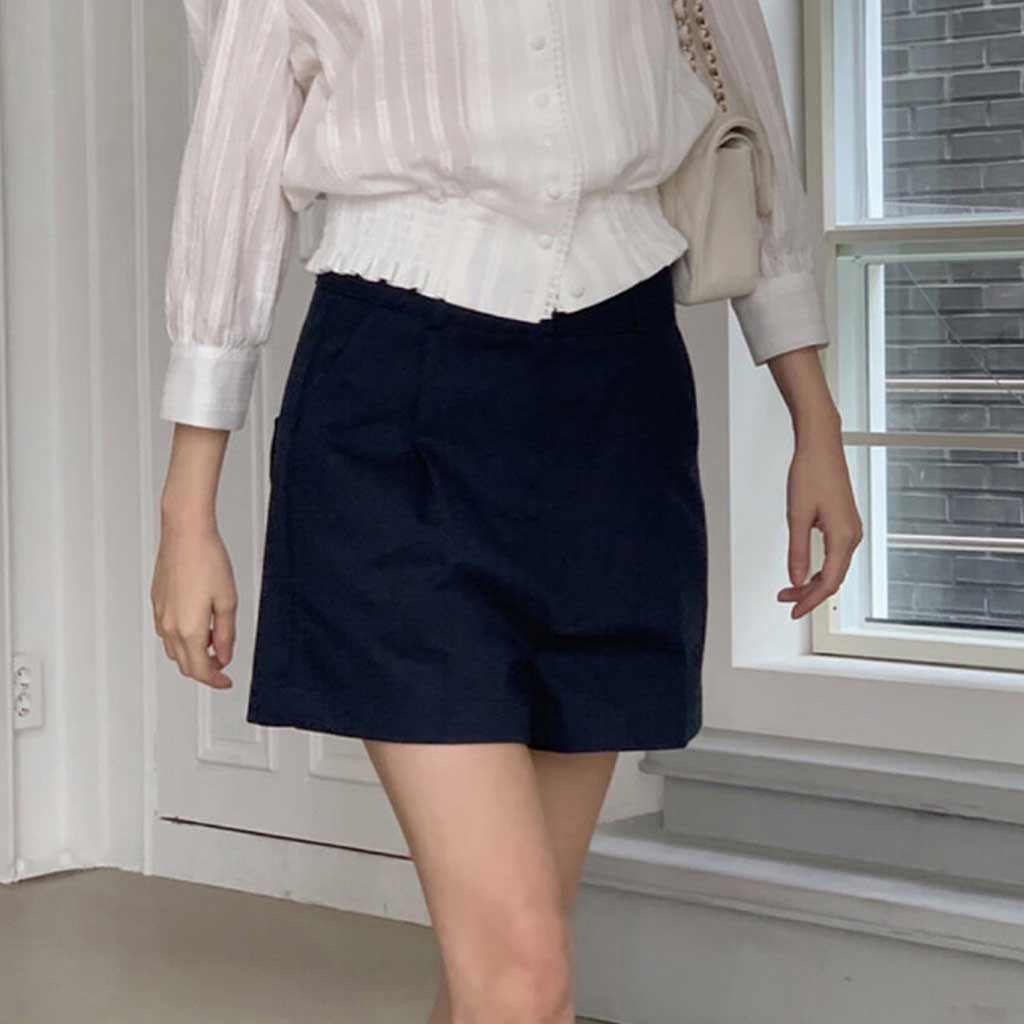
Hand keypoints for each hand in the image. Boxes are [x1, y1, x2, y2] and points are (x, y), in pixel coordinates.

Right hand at [152, 511, 237, 689]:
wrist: (185, 533)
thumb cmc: (207, 559)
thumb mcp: (228, 600)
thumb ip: (226, 633)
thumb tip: (224, 655)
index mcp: (189, 628)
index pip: (200, 670)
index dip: (215, 680)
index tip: (226, 682)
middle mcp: (169, 626)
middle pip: (185, 664)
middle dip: (205, 670)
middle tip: (223, 665)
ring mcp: (161, 614)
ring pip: (174, 650)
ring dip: (193, 654)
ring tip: (215, 642)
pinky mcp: (157, 603)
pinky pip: (168, 633)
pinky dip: (183, 639)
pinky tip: (200, 626)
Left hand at [777, 412, 862, 618]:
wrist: (821, 446)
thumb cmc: (811, 472)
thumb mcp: (796, 516)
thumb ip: (796, 551)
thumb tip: (795, 578)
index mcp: (843, 536)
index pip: (828, 582)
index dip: (810, 600)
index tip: (794, 610)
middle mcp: (852, 535)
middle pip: (833, 578)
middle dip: (810, 594)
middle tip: (787, 602)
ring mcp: (850, 528)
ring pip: (834, 567)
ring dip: (813, 581)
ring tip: (791, 589)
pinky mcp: (844, 522)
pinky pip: (835, 554)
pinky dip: (819, 567)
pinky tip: (805, 570)